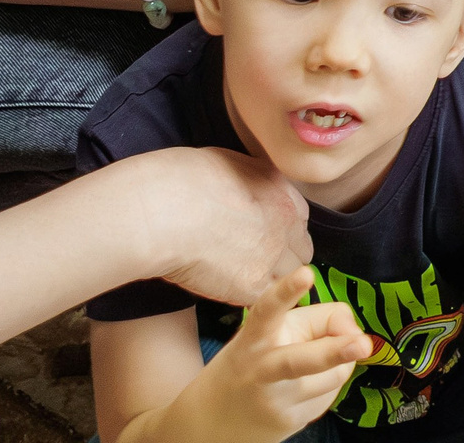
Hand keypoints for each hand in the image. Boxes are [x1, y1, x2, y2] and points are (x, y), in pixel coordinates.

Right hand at [147, 147, 314, 304]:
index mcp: (282, 192)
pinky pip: (262, 299)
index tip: (264, 237)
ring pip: (286, 279)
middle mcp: (286, 225)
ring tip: (237, 277)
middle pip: (299, 253)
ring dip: (268, 280)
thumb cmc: (183, 181)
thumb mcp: (231, 164)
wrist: (164, 211)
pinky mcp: (252, 288)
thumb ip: (251, 183)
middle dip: (281, 258)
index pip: (299, 222)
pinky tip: (225, 288)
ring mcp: (272, 258)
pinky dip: (247, 297)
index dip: (281, 232)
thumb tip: (247, 193)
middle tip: (250, 260)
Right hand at [180, 267, 371, 439]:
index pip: (267, 310)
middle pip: (303, 359)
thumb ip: (315, 321)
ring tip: (314, 364)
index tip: (306, 273)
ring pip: (333, 376)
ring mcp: (277, 402)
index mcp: (253, 337)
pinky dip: (325, 386)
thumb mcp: (268, 333)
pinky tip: (301, 389)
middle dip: (336, 350)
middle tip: (363, 343)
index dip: (286, 290)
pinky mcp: (290, 423)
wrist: (209, 424)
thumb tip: (354, 333)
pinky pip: (328, 396)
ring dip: (337, 364)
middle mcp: (263, 370)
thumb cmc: (248, 364)